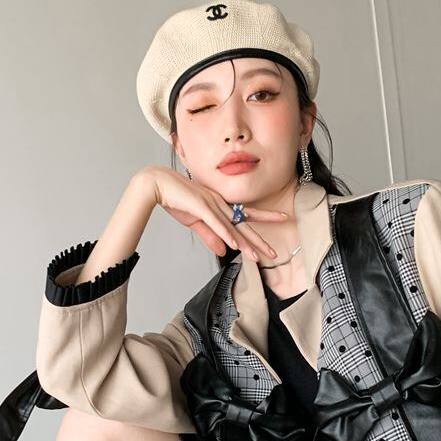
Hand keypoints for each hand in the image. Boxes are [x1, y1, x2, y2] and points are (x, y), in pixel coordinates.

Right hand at [133, 165, 287, 260]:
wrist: (158, 183)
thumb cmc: (176, 200)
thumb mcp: (195, 222)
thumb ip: (210, 236)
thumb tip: (224, 251)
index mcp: (220, 205)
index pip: (245, 215)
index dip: (264, 217)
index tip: (281, 218)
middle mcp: (220, 204)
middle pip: (244, 225)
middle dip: (259, 241)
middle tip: (274, 253)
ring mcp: (212, 205)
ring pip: (233, 228)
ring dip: (245, 244)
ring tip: (258, 257)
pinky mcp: (200, 207)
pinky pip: (217, 224)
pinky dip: (227, 234)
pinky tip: (235, 245)